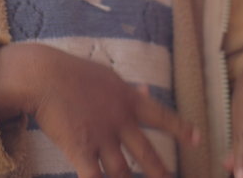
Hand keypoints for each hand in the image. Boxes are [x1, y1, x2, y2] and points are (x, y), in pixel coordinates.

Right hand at [0, 43, 198, 176]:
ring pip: (122, 172)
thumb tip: (147, 88)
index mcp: (129, 100)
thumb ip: (129, 88)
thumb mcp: (108, 77)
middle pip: (146, 153)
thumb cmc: (74, 74)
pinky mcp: (81, 150)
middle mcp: (120, 121)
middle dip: (160, 172)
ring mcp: (102, 137)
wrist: (44, 76)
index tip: (197, 139)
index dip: (181, 129)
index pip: (162, 116)